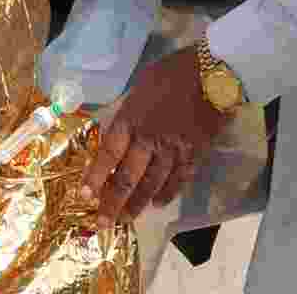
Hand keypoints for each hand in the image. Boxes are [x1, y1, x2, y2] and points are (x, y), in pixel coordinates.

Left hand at [80, 46, 230, 227]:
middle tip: (102, 223)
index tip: (84, 196)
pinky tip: (158, 204)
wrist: (211, 72)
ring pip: (152, 183)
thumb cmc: (171, 72)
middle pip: (128, 177)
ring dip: (138, 204)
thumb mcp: (138, 87)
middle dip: (113, 202)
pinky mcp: (195, 153)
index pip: (109, 154)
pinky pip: (179, 178)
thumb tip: (118, 128)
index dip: (96, 177)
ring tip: (126, 219)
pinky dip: (168, 193)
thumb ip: (128, 111)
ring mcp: (173, 149)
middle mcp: (149, 139)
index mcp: (131, 120)